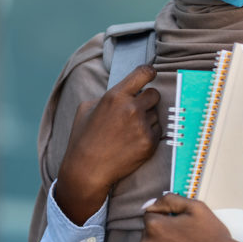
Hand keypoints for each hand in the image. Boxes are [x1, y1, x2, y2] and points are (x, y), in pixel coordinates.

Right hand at [55, 65, 161, 223]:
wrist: (88, 169)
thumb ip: (107, 95)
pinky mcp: (150, 142)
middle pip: (155, 94)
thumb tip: (125, 90)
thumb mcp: (87, 108)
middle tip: (136, 110)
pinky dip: (149, 134)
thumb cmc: (84, 138)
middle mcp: (132, 108)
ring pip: (156, 114)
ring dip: (147, 119)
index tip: (151, 73)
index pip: (143, 73)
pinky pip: (158, 130)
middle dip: (147, 100)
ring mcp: (142, 126)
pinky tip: (133, 141)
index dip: (149, 72)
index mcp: (115, 96)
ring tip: (129, 131)